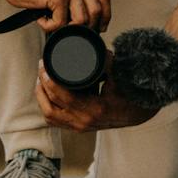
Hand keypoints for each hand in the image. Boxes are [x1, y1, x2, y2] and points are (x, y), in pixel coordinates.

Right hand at [0, 0, 110, 32]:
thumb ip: (76, 0)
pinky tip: (41, 19)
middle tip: (70, 30)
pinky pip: (61, 22)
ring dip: (66, 28)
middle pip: (96, 11)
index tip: (99, 28)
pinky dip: (49, 26)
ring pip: (81, 19)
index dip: (105, 16)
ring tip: (51, 22)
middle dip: (86, 27)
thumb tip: (91, 24)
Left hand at [35, 61, 156, 132]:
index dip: (50, 81)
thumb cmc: (128, 95)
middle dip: (42, 86)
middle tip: (41, 68)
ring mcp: (80, 127)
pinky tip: (45, 94)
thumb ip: (108, 63)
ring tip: (41, 79)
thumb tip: (98, 49)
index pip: (64, 97)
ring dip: (41, 98)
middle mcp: (84, 121)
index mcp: (94, 109)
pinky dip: (47, 106)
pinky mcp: (78, 128)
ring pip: (50, 115)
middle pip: (51, 107)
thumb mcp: (119, 77)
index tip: (45, 65)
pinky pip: (55, 121)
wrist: (136, 114)